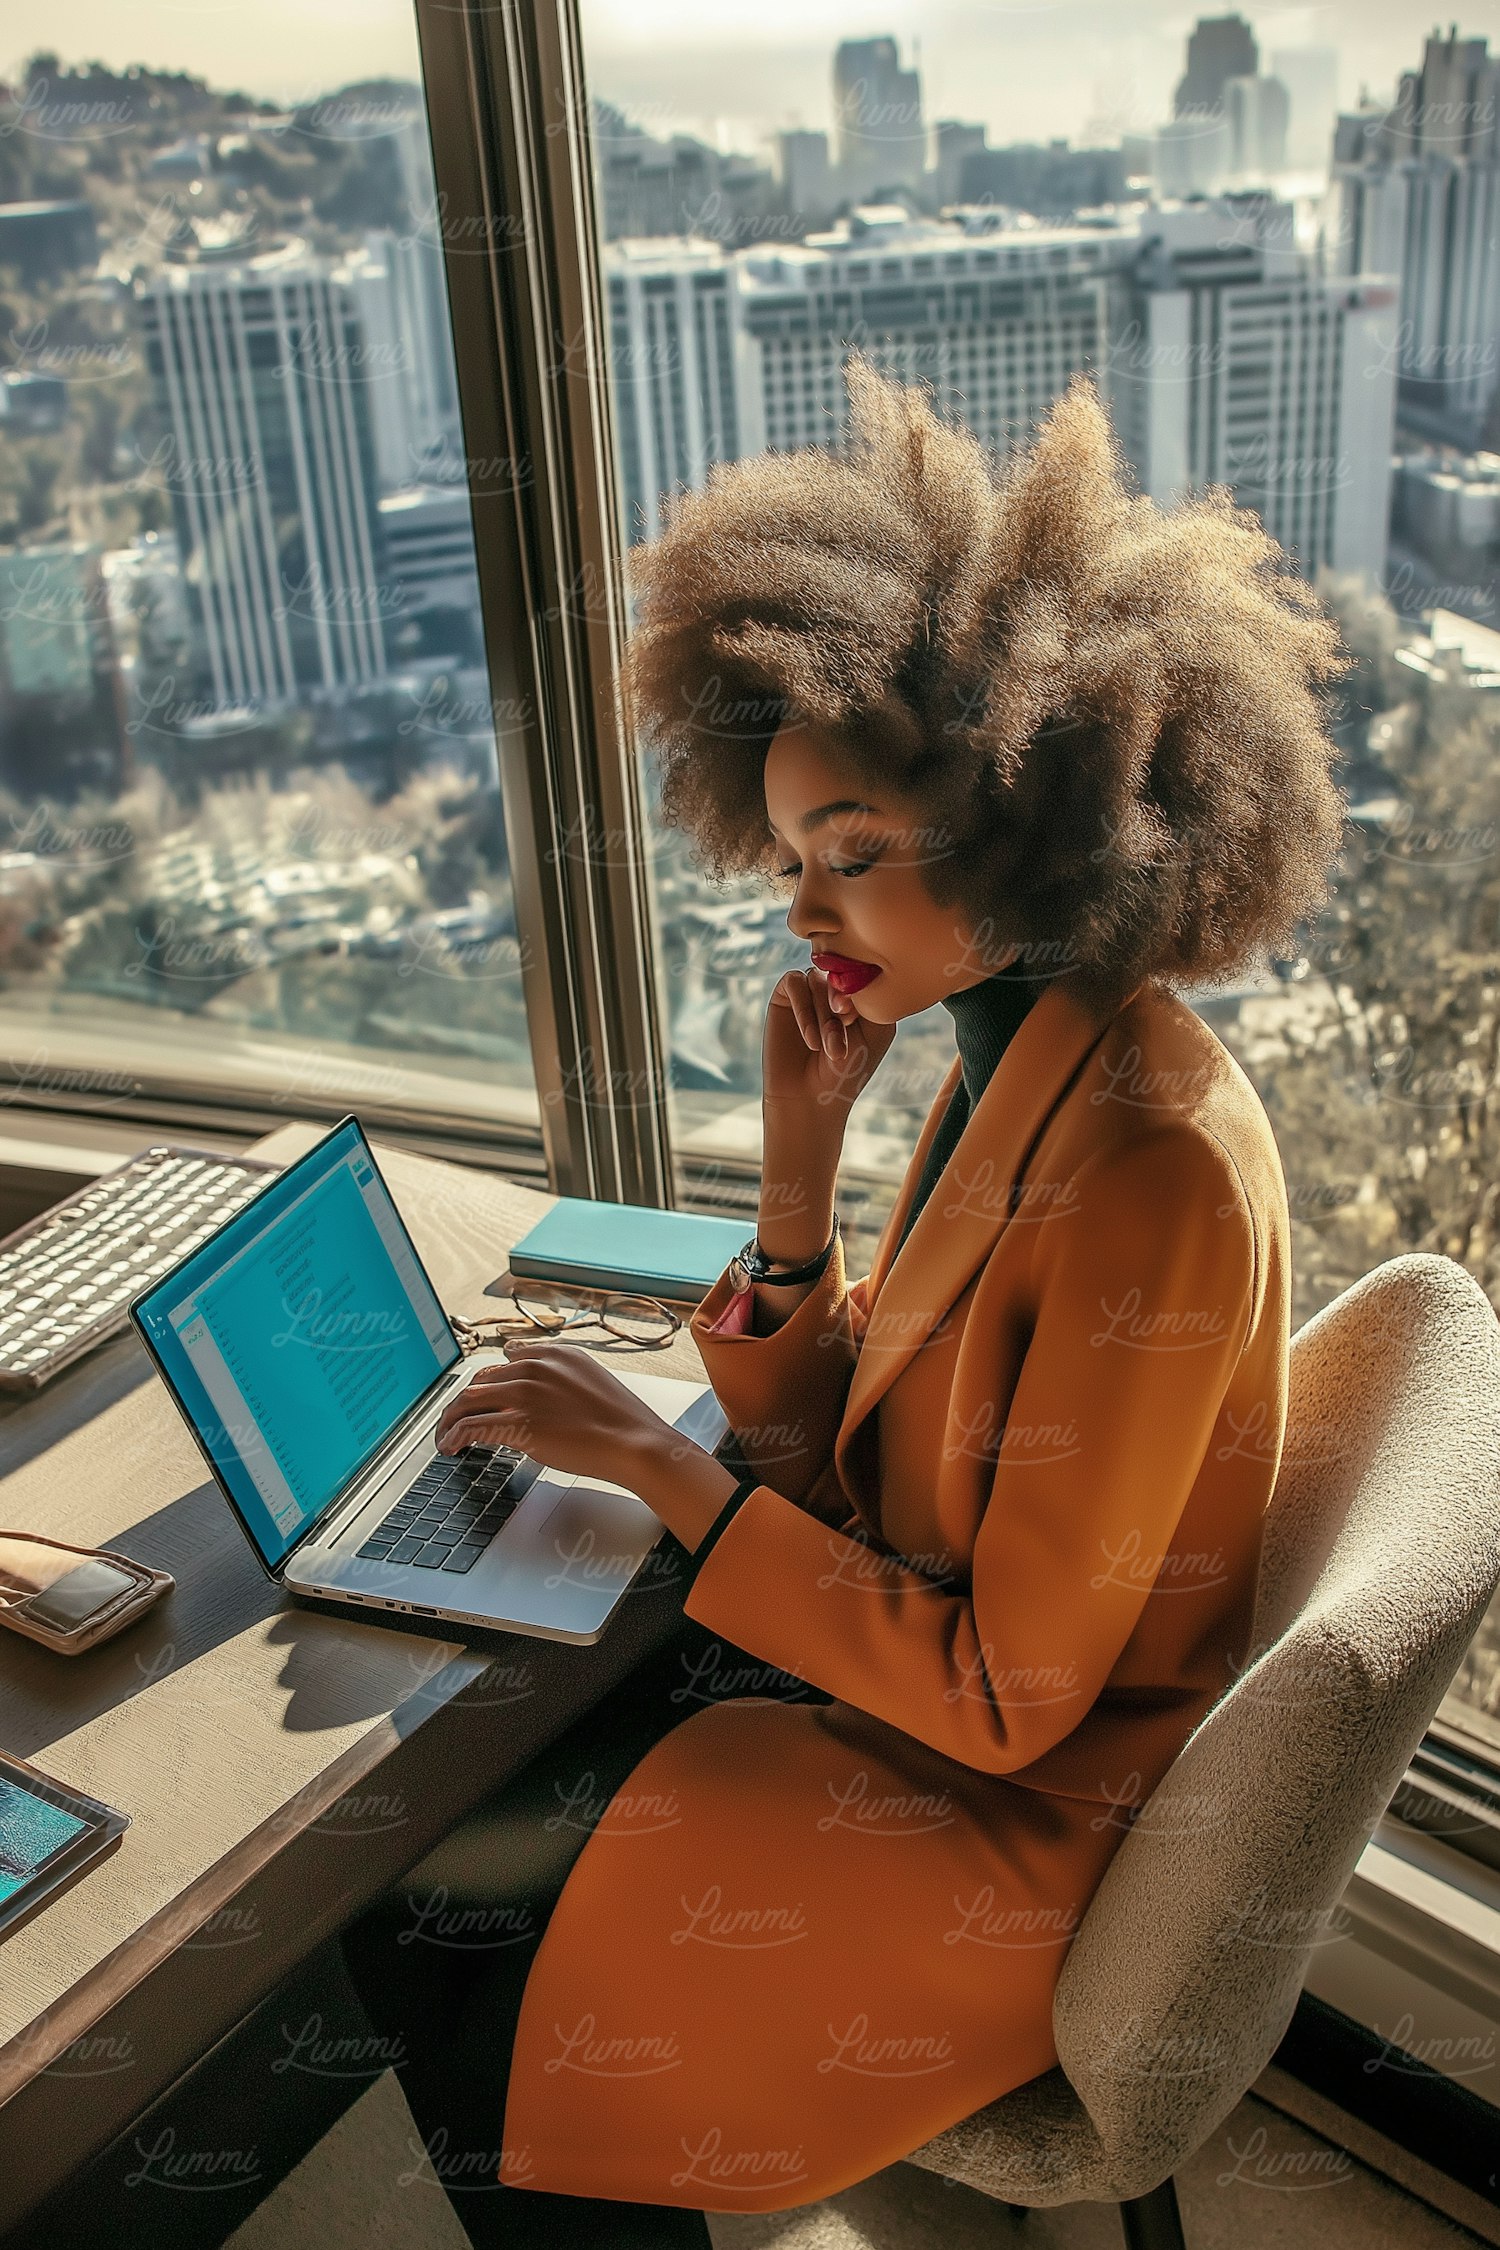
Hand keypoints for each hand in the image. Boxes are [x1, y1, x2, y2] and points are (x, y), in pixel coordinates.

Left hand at [432, 1342, 738, 1543]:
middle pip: (482, 1378)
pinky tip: (451, 1446)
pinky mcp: (518, 1424)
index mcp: (557, 1354)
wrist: (636, 1442)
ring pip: (468, 1400)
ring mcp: (525, 1395)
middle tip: (456, 1416)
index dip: (491, 1379)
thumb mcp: (594, 1383)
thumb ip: (565, 1380)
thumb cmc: (623, 1422)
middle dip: (465, 1399)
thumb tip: (548, 1397)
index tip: (483, 1392)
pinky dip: (454, 1436)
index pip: (508, 1358)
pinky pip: (472, 1426)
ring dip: (451, 1418)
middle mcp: (537, 1368)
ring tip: (445, 1434)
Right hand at [763, 966, 896, 1118]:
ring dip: (826, 1013)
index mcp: (863, 994)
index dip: (863, 984)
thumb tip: (847, 968)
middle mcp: (837, 989)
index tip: (860, 1017)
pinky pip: (795, 982)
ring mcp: (811, 992)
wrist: (811, 1099)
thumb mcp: (873, 1031)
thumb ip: (869, 994)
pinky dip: (804, 1010)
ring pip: (819, 978)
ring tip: (831, 1047)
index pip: (866, 967)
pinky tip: (811, 1041)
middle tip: (846, 1026)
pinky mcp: (785, 997)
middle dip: (844, 1001)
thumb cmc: (848, 1071)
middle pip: (841, 970)